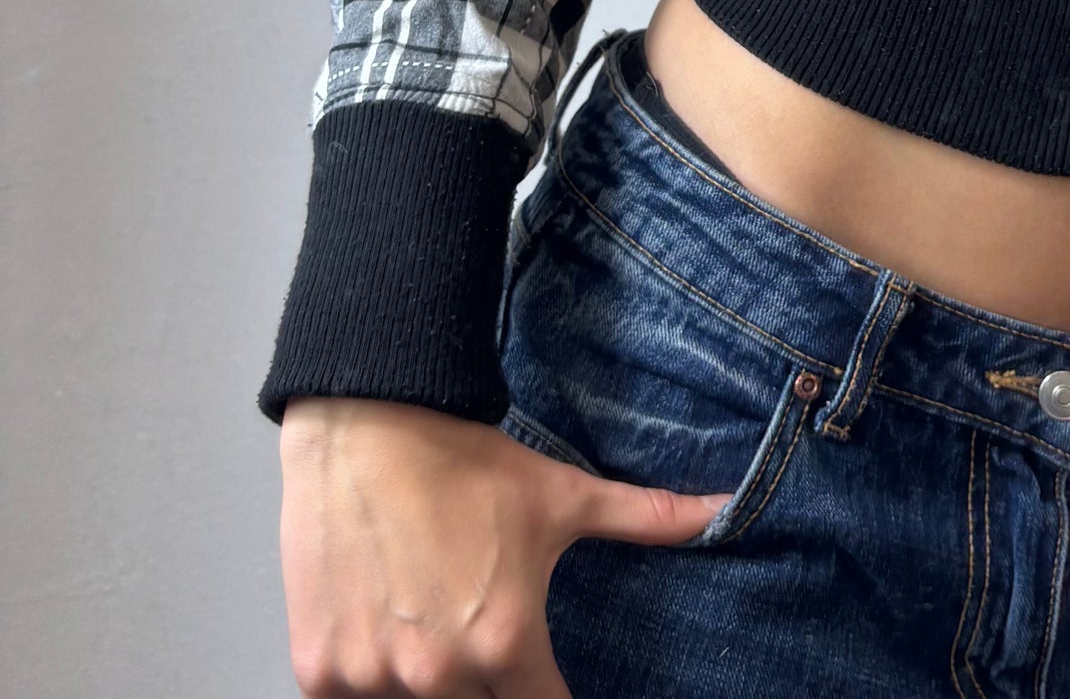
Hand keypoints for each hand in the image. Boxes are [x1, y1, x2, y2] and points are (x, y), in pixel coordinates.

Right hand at [280, 397, 726, 697]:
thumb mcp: (565, 494)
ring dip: (428, 690)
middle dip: (488, 690)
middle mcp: (439, 675)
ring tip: (434, 633)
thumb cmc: (468, 462)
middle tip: (484, 645)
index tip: (545, 683)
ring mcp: (371, 679)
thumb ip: (646, 518)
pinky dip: (367, 685)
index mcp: (506, 643)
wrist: (370, 423)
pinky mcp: (318, 670)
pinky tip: (384, 640)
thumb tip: (724, 510)